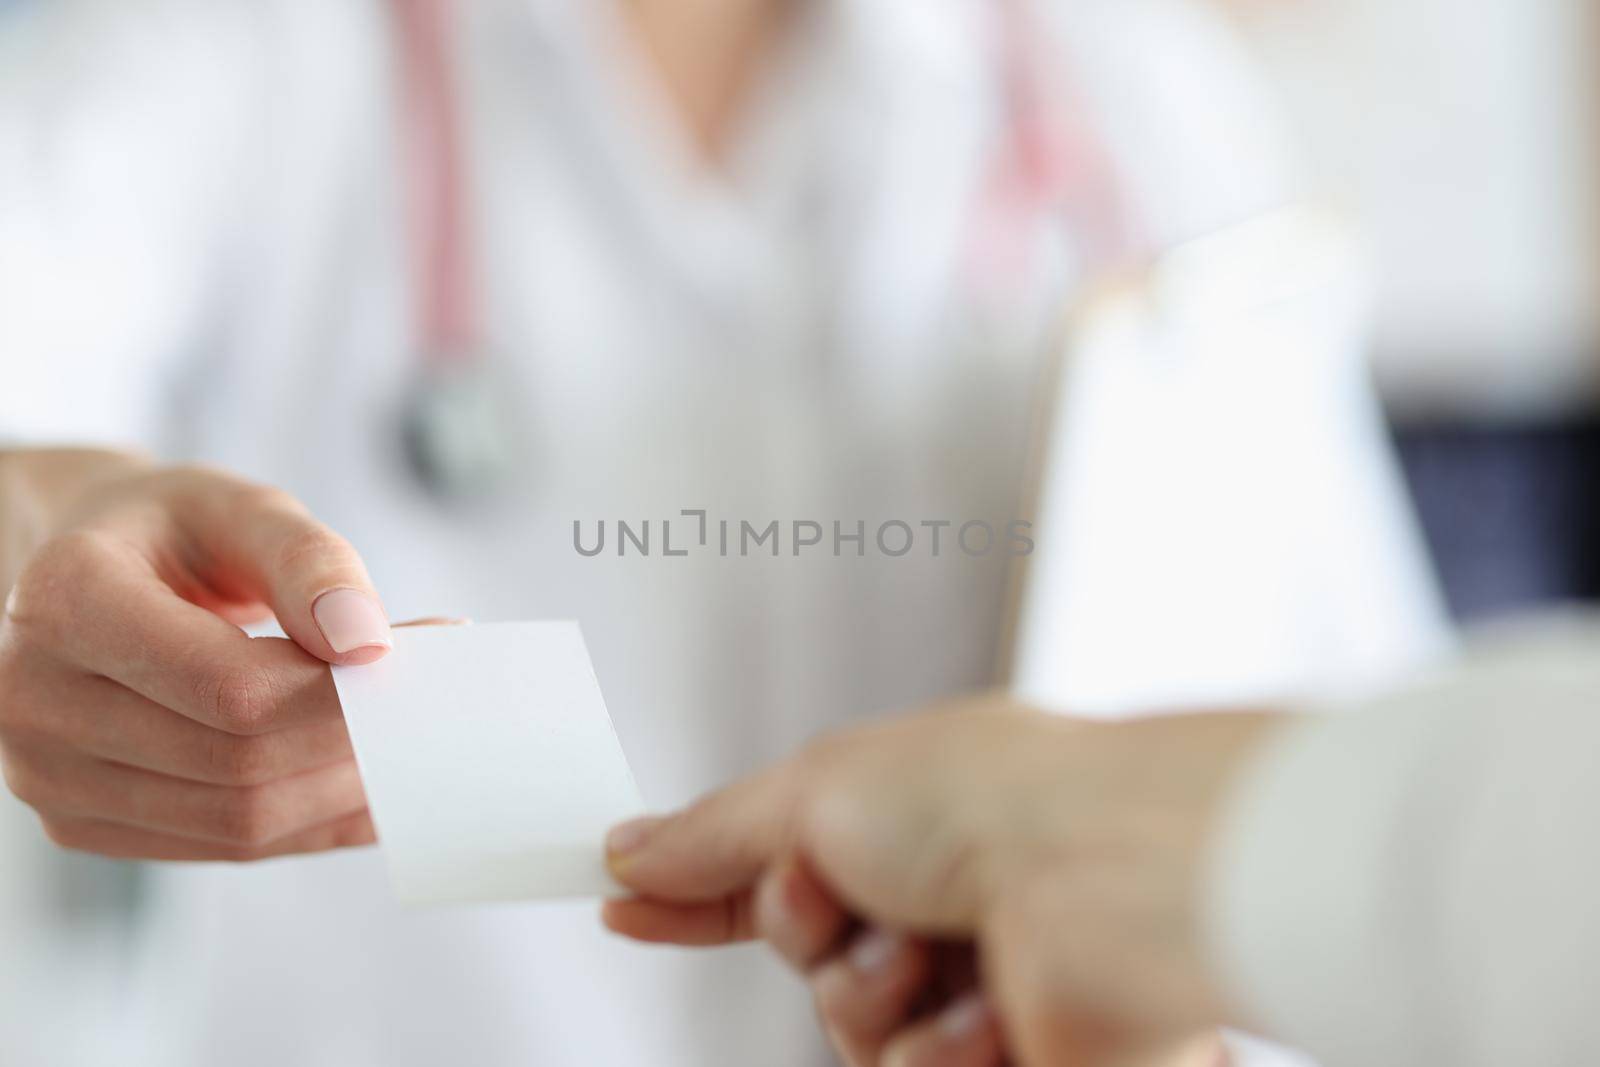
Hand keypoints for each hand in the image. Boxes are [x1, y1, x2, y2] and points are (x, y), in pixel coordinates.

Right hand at [0, 450, 392, 859]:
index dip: (342, 690)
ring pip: (237, 822)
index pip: (234, 688)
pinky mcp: (80, 821)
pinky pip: (222, 845)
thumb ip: (311, 563)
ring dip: (341, 789)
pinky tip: (356, 778)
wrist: (94, 569)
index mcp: (65, 601)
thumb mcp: (244, 509)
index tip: (425, 656)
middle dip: (354, 740)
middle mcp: (32, 697)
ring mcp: (46, 774)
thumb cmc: (176, 531)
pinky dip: (308, 820)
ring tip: (400, 737)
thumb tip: (366, 645)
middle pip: (239, 763)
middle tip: (431, 704)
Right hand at [602, 695, 1278, 1065]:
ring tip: (933, 953)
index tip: (620, 908)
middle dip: (805, 937)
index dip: (693, 896)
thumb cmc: (988, 797)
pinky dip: (943, 1051)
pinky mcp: (1011, 1049)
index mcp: (901, 818)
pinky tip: (990, 1011)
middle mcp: (940, 895)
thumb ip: (715, 836)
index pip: (770, 868)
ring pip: (854, 1031)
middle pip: (805, 962)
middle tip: (839, 899)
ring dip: (875, 997)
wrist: (1110, 873)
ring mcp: (979, 975)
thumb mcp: (812, 792)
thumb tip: (630, 845)